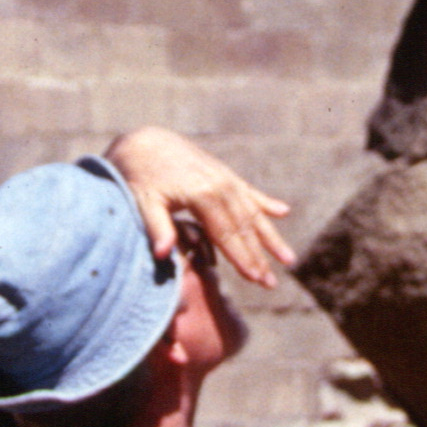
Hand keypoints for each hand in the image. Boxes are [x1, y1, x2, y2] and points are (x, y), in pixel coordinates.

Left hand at [105, 128, 296, 289]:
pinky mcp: (224, 173)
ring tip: (289, 260)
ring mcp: (225, 178)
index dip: (242, 258)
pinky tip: (284, 212)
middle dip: (259, 258)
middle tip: (271, 284)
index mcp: (203, 195)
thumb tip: (162, 254)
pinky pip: (249, 191)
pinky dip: (267, 203)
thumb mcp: (141, 202)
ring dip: (270, 238)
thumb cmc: (137, 176)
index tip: (256, 279)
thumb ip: (156, 227)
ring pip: (253, 213)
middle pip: (244, 228)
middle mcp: (221, 185)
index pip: (227, 234)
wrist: (143, 142)